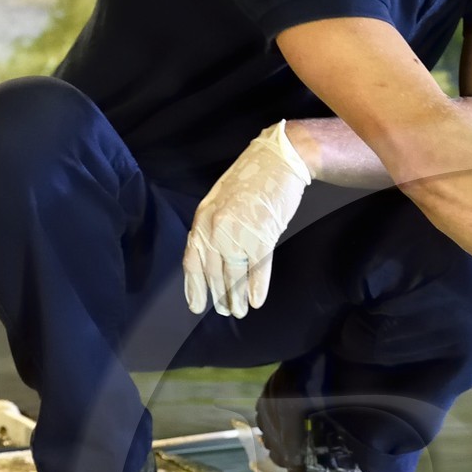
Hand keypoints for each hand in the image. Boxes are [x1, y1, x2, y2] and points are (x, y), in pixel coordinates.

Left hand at [183, 121, 309, 318]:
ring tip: (239, 312)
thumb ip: (213, 225)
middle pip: (214, 272)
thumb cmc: (252, 177)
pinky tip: (256, 302)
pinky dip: (257, 288)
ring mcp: (240, 233)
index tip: (195, 305)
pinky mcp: (263, 236)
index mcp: (204, 217)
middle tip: (224, 311)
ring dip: (236, 297)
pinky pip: (258, 269)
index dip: (194, 286)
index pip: (193, 259)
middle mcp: (217, 228)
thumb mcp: (220, 198)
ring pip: (234, 275)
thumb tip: (211, 255)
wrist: (278, 159)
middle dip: (218, 296)